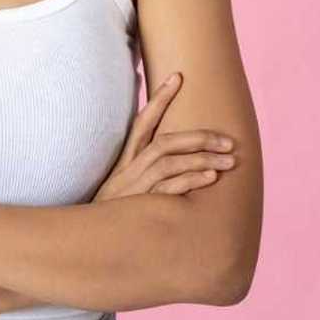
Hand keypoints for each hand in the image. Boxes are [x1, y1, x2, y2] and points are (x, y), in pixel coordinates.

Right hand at [93, 71, 235, 200]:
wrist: (90, 242)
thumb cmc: (112, 214)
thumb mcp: (121, 187)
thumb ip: (140, 170)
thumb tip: (166, 155)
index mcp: (125, 161)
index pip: (142, 122)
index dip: (159, 98)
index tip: (178, 77)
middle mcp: (129, 169)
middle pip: (165, 142)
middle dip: (198, 137)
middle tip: (229, 140)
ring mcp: (134, 187)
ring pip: (170, 162)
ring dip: (202, 159)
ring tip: (229, 160)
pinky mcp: (140, 207)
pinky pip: (168, 189)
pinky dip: (190, 181)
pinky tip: (211, 178)